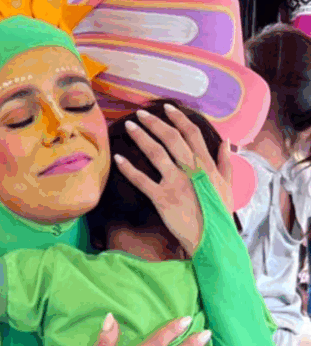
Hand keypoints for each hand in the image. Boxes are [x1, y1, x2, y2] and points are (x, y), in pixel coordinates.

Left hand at [114, 104, 232, 256]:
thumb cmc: (219, 213)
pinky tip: (118, 158)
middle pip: (171, 138)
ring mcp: (175, 183)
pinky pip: (142, 180)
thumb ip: (226, 162)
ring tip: (129, 126)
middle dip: (155, 123)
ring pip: (156, 153)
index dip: (179, 118)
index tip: (168, 107)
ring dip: (141, 137)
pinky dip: (129, 169)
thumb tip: (227, 141)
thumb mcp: (228, 185)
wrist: (212, 238)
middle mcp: (191, 169)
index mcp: (206, 164)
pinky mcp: (162, 198)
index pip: (192, 133)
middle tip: (140, 113)